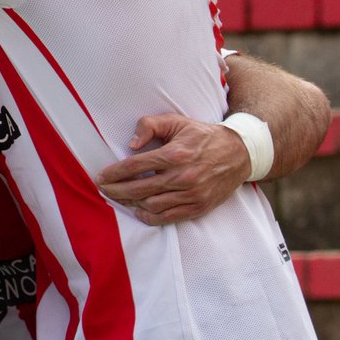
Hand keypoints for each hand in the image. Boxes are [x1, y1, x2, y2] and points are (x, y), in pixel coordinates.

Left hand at [96, 113, 250, 224]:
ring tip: (117, 197)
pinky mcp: (199, 207)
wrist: (239, 153)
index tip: (100, 176)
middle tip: (102, 188)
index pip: (135, 166)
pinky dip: (150, 216)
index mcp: (174, 154)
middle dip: (116, 190)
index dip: (114, 172)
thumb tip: (131, 144)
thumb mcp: (176, 121)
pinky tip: (138, 210)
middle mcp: (182, 177)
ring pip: (151, 205)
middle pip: (139, 188)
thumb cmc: (202, 135)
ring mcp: (191, 194)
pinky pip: (168, 217)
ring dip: (130, 203)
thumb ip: (150, 126)